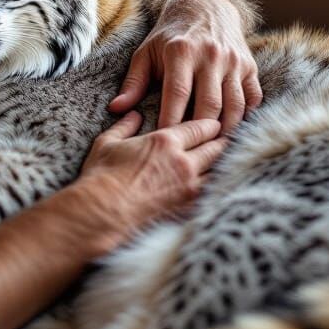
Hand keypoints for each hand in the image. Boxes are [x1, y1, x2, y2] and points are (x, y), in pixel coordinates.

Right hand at [59, 111, 226, 257]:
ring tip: (226, 160)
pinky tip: (217, 184)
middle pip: (216, 147)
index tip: (214, 125)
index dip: (210, 125)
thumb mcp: (107, 143)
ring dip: (223, 164)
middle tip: (227, 139)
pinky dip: (216, 186)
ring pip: (219, 170)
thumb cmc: (101, 176)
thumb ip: (124, 127)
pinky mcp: (188, 208)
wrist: (102, 213)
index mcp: (165, 141)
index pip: (201, 127)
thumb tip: (132, 115)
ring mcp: (189, 187)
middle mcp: (183, 162)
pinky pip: (212, 193)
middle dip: (223, 142)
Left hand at [110, 0, 261, 132]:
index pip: (177, 93)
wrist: (204, 7)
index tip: (164, 141)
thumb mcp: (146, 52)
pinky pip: (253, 97)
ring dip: (226, 129)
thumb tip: (116, 109)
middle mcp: (211, 55)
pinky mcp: (249, 66)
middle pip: (210, 104)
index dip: (171, 120)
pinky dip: (246, 117)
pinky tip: (233, 130)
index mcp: (181, 52)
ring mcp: (233, 61)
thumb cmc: (168, 36)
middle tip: (191, 150)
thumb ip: (133, 82)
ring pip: (235, 104)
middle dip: (201, 131)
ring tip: (213, 147)